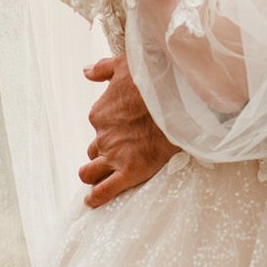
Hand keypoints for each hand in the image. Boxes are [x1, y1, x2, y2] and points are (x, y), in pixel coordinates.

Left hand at [80, 55, 176, 206]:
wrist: (180, 97)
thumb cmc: (155, 78)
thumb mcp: (124, 65)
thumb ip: (102, 69)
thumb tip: (86, 71)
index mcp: (100, 113)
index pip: (97, 128)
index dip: (108, 130)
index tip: (123, 129)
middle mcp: (103, 136)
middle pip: (94, 151)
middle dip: (102, 153)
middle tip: (120, 153)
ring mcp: (115, 155)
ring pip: (92, 172)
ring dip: (93, 175)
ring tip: (98, 179)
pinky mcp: (130, 171)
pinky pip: (105, 190)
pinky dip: (97, 197)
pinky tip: (93, 201)